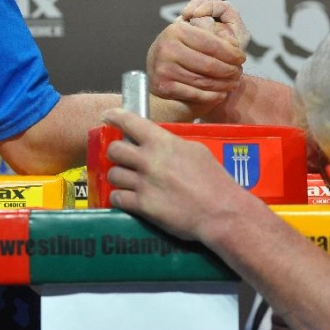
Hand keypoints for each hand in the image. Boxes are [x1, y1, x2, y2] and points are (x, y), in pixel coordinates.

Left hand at [102, 108, 246, 241]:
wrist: (221, 212)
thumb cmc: (215, 180)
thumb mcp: (196, 150)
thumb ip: (172, 144)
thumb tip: (160, 141)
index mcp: (163, 142)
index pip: (130, 122)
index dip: (115, 117)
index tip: (108, 117)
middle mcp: (149, 160)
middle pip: (114, 149)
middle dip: (116, 153)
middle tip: (123, 158)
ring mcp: (143, 184)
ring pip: (113, 174)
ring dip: (118, 177)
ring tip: (127, 180)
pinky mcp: (142, 206)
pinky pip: (117, 198)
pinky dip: (120, 197)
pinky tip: (128, 198)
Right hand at [147, 0, 247, 113]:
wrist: (156, 70)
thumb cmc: (180, 52)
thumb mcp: (192, 36)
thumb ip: (213, 36)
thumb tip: (235, 46)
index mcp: (177, 31)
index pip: (212, 44)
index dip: (231, 53)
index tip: (242, 57)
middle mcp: (168, 48)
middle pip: (210, 64)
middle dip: (230, 70)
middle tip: (239, 72)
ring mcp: (164, 68)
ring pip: (204, 81)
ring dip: (223, 84)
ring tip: (233, 83)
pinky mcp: (163, 86)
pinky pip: (196, 94)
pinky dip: (212, 96)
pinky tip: (221, 93)